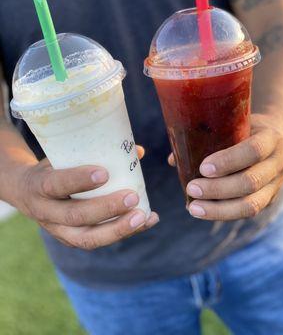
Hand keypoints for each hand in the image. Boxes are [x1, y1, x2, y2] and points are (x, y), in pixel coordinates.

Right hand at [16, 146, 157, 248]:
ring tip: (143, 216)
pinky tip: (148, 221)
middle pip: (75, 216)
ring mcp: (59, 231)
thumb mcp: (61, 156)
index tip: (104, 173)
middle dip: (106, 209)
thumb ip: (92, 152)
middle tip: (132, 197)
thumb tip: (137, 150)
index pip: (56, 185)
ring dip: (118, 229)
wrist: (25, 193)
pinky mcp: (72, 240)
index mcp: (39, 186)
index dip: (79, 181)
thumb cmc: (52, 169)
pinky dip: (126, 232)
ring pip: (88, 238)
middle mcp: (46, 213)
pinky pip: (99, 241)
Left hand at [172, 114, 282, 220]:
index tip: (203, 167)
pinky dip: (222, 213)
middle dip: (218, 189)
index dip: (229, 161)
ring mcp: (275, 185)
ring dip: (219, 209)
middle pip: (250, 182)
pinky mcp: (268, 199)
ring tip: (193, 207)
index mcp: (270, 139)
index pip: (254, 151)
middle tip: (192, 188)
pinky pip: (247, 212)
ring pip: (251, 205)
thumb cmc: (246, 128)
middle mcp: (276, 163)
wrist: (275, 139)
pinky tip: (201, 211)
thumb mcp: (233, 124)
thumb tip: (174, 159)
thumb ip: (207, 138)